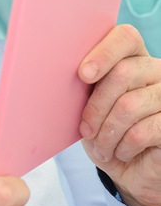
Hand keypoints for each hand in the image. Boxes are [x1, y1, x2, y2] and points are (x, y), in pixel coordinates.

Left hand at [79, 25, 160, 205]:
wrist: (129, 168)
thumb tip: (54, 68)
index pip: (125, 37)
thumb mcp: (87, 103)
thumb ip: (82, 82)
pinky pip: (144, 131)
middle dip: (96, 106)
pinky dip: (123, 146)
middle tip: (85, 130)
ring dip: (107, 132)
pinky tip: (120, 152)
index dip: (104, 53)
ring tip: (100, 146)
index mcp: (131, 56)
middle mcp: (154, 69)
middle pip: (123, 73)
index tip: (83, 75)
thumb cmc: (103, 128)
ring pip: (130, 105)